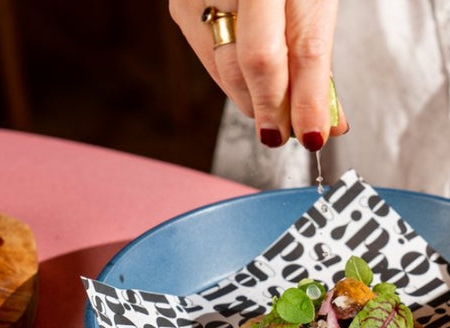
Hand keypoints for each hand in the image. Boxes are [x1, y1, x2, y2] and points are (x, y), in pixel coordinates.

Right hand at [169, 0, 348, 150]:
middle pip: (255, 62)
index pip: (302, 47)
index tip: (314, 133)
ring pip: (226, 68)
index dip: (308, 98)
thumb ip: (315, 50)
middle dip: (273, 108)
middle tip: (286, 134)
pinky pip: (209, 57)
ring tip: (273, 117)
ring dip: (253, 100)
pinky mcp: (183, 6)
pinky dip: (232, 80)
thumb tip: (324, 115)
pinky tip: (249, 89)